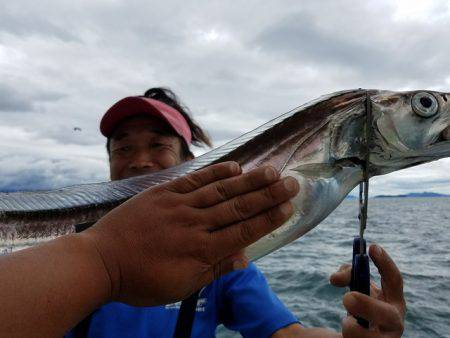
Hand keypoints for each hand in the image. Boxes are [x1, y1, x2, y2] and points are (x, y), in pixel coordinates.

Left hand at [83, 161, 298, 305]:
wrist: (99, 260)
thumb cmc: (139, 279)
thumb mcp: (179, 286)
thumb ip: (213, 270)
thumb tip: (243, 258)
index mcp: (200, 251)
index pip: (243, 231)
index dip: (268, 218)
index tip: (288, 207)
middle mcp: (194, 224)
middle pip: (238, 207)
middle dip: (268, 195)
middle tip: (292, 183)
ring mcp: (178, 205)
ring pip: (221, 190)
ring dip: (249, 180)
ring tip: (272, 171)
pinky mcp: (163, 193)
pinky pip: (195, 180)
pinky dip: (216, 173)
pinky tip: (235, 167)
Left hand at [330, 244, 405, 337]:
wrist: (356, 335)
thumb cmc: (360, 305)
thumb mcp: (355, 286)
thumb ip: (347, 274)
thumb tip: (336, 278)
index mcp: (394, 300)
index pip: (395, 281)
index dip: (385, 263)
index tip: (372, 247)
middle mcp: (395, 322)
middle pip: (387, 315)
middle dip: (367, 305)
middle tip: (347, 297)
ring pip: (365, 334)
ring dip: (350, 324)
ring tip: (349, 320)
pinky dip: (347, 332)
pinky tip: (349, 333)